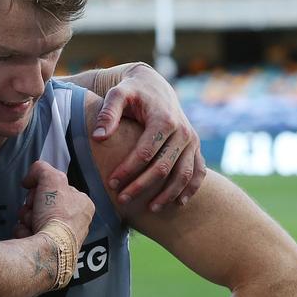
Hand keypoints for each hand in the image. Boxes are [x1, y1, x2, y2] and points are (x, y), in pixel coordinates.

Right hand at [16, 159, 93, 247]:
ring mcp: (62, 238)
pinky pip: (31, 235)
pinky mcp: (49, 250)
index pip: (57, 189)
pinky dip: (25, 233)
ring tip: (32, 223)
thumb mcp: (51, 178)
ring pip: (35, 219)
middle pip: (43, 204)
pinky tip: (29, 235)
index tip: (36, 190)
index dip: (43, 187)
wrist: (48, 249)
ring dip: (27, 218)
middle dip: (32, 205)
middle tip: (33, 208)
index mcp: (83, 204)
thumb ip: (41, 168)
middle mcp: (76, 222)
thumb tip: (30, 177)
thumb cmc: (56, 216)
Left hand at [92, 63, 204, 210]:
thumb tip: (98, 137)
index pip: (145, 152)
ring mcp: (192, 140)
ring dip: (168, 194)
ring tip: (150, 209)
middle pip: (163, 167)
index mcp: (164, 120)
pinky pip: (198, 172)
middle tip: (122, 199)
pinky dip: (190, 189)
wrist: (154, 86)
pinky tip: (178, 203)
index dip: (128, 170)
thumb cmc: (132, 91)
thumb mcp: (117, 95)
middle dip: (142, 186)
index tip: (111, 182)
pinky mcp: (195, 147)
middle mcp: (182, 131)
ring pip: (183, 174)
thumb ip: (108, 113)